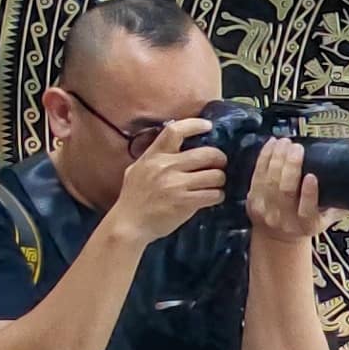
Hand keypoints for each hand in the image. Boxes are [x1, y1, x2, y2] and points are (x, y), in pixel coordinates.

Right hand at [105, 122, 236, 249]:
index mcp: (154, 156)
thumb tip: (175, 145)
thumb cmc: (134, 197)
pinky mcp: (185, 202)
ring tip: (216, 184)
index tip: (208, 126)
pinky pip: (214, 194)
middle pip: (207, 154)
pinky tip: (213, 197)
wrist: (128, 224)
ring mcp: (176, 184)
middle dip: (220, 159)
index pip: (175, 131)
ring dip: (220, 180)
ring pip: (215, 175)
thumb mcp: (137, 169)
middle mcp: (166, 167)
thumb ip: (154, 157)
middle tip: (220, 164)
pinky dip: (218, 196)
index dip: (195, 125)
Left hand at [241, 128, 322, 255]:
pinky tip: (272, 145)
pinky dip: (264, 157)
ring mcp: (266, 210)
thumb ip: (340, 204)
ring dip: (276, 158)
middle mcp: (284, 218)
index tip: (312, 176)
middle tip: (297, 148)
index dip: (308, 193)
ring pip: (269, 180)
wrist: (277, 237)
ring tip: (285, 142)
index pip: (307, 210)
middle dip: (290, 165)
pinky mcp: (252, 200)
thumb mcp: (326, 220)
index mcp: (306, 224)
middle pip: (284, 190)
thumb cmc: (306, 224)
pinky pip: (257, 175)